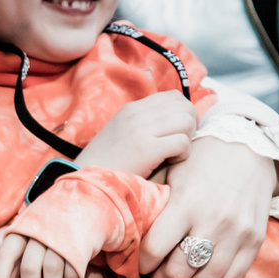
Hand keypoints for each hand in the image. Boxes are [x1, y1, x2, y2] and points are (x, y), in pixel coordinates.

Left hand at [0, 231, 85, 277]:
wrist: (77, 206)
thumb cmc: (42, 230)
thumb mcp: (21, 235)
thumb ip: (8, 255)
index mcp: (19, 231)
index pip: (4, 257)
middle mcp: (37, 233)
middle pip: (29, 268)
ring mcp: (59, 237)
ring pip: (52, 270)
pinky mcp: (78, 243)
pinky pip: (72, 267)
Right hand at [76, 91, 197, 177]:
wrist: (88, 181)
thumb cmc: (107, 163)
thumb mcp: (121, 133)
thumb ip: (142, 123)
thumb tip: (172, 121)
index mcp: (132, 109)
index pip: (173, 96)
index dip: (184, 113)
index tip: (179, 131)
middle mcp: (138, 114)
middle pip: (184, 107)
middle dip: (190, 126)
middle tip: (181, 144)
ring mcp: (142, 129)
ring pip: (186, 121)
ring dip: (187, 139)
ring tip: (174, 154)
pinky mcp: (147, 149)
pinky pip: (183, 142)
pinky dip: (183, 154)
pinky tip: (170, 162)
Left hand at [141, 136, 274, 277]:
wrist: (250, 145)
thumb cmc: (202, 158)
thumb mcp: (173, 172)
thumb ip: (156, 205)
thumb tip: (131, 235)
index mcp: (186, 202)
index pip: (155, 250)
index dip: (141, 265)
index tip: (138, 266)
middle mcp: (213, 221)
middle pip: (178, 272)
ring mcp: (237, 234)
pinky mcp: (254, 242)